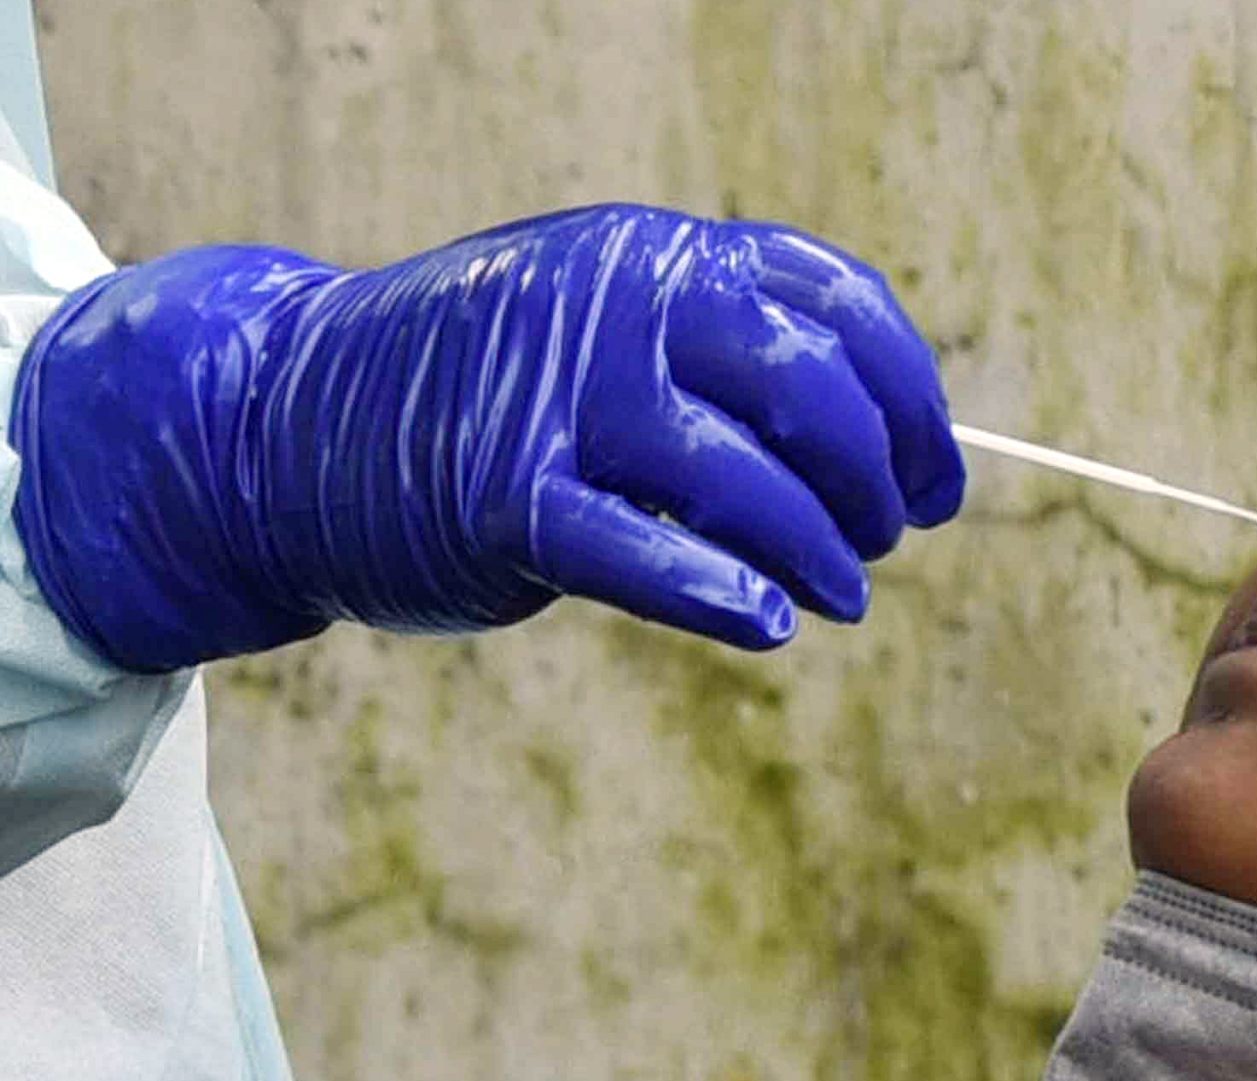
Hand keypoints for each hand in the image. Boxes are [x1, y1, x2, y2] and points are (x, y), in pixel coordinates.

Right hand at [10, 205, 965, 669]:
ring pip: (741, 481)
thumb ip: (731, 355)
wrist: (289, 422)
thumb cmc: (494, 391)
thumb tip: (898, 446)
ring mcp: (553, 399)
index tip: (940, 483)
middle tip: (883, 543)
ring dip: (820, 553)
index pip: (839, 308)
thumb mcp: (612, 327)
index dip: (914, 405)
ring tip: (844, 597)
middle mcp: (614, 304)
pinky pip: (640, 554)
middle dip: (875, 484)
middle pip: (808, 394)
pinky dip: (720, 595)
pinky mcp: (499, 500)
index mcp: (658, 252)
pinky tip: (771, 625)